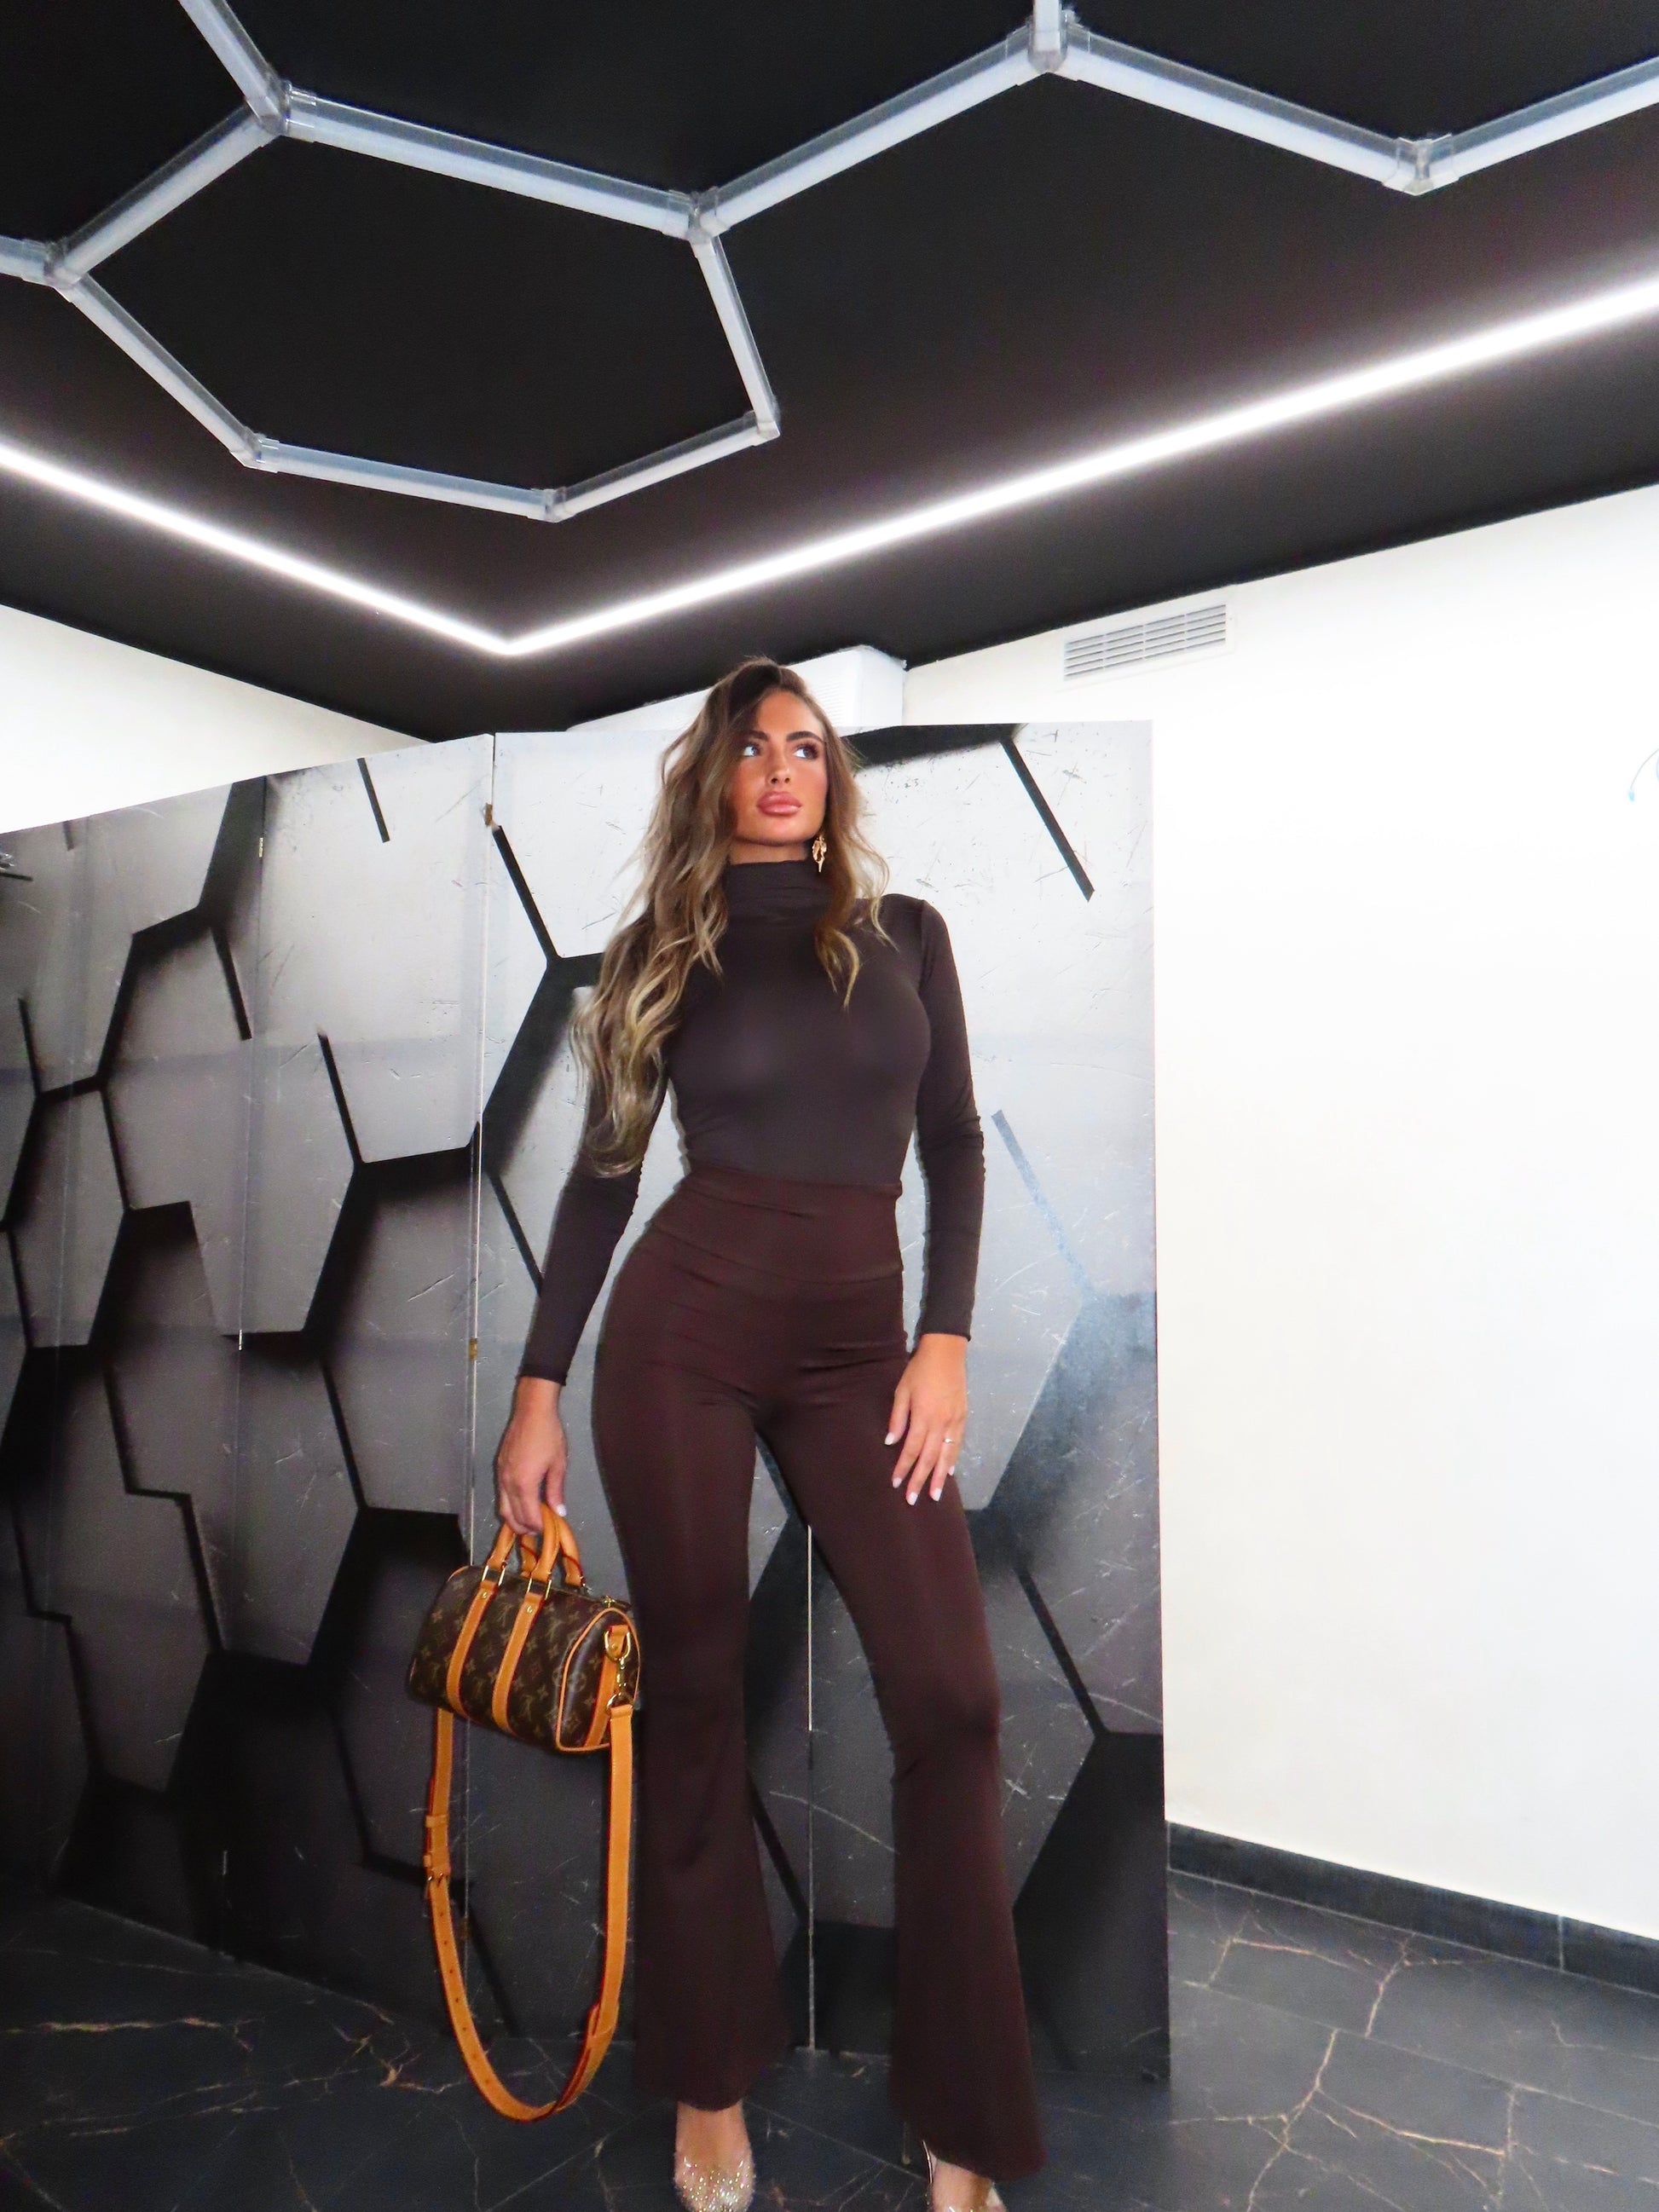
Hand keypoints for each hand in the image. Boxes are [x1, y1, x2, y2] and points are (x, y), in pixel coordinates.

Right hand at [495, 1375, 567, 1538]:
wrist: (532, 1411)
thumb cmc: (549, 1435)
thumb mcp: (558, 1464)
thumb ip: (556, 1491)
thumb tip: (559, 1512)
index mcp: (524, 1484)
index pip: (528, 1515)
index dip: (538, 1526)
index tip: (548, 1530)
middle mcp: (508, 1482)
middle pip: (511, 1515)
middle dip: (524, 1527)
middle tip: (538, 1531)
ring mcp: (501, 1474)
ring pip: (502, 1506)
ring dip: (514, 1518)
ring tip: (529, 1522)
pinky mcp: (499, 1467)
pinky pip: (501, 1494)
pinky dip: (509, 1504)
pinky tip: (521, 1503)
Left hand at [887, 1333, 967, 1503]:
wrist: (946, 1353)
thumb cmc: (919, 1370)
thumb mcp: (902, 1390)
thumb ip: (898, 1417)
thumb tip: (891, 1442)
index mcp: (923, 1417)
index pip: (911, 1449)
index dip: (903, 1468)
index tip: (896, 1483)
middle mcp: (940, 1423)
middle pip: (929, 1458)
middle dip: (920, 1480)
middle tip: (913, 1499)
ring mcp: (954, 1421)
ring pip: (946, 1455)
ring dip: (938, 1477)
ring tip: (934, 1495)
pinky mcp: (963, 1417)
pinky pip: (957, 1444)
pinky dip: (952, 1460)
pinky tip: (948, 1472)